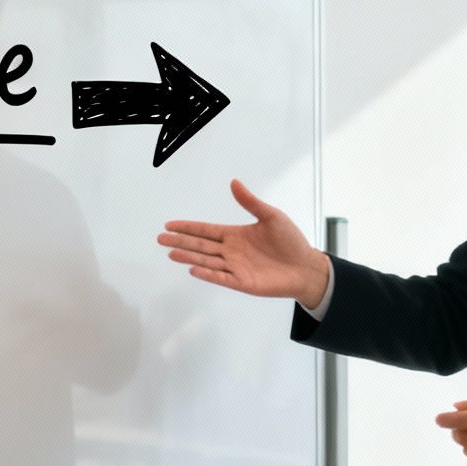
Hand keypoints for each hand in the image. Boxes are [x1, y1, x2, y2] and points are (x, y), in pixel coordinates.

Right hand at [159, 180, 330, 306]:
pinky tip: (194, 268)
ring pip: (207, 261)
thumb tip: (234, 182)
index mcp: (236, 235)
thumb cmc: (291, 241)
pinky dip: (208, 274)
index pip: (206, 230)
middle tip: (160, 238)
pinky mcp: (243, 283)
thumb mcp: (271, 216)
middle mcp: (231, 251)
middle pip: (201, 246)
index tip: (170, 225)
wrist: (306, 267)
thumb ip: (250, 202)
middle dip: (181, 241)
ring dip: (189, 257)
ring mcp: (235, 268)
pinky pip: (222, 277)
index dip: (188, 227)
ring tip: (171, 252)